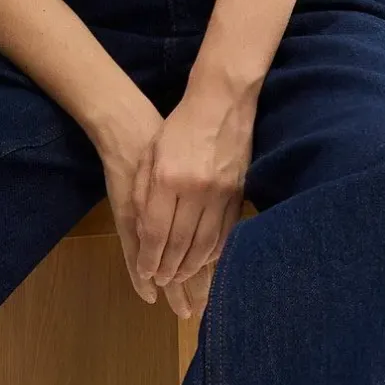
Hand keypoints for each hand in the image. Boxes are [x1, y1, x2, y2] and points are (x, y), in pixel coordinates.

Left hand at [131, 79, 253, 317]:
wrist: (221, 102)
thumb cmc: (178, 127)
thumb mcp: (151, 156)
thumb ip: (146, 194)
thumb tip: (147, 233)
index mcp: (169, 179)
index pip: (158, 231)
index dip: (151, 257)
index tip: (146, 272)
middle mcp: (196, 189)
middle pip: (182, 243)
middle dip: (171, 268)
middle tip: (163, 282)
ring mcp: (222, 192)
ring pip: (207, 242)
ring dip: (193, 265)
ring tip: (182, 279)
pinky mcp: (239, 191)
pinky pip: (227, 230)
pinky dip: (215, 250)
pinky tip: (206, 261)